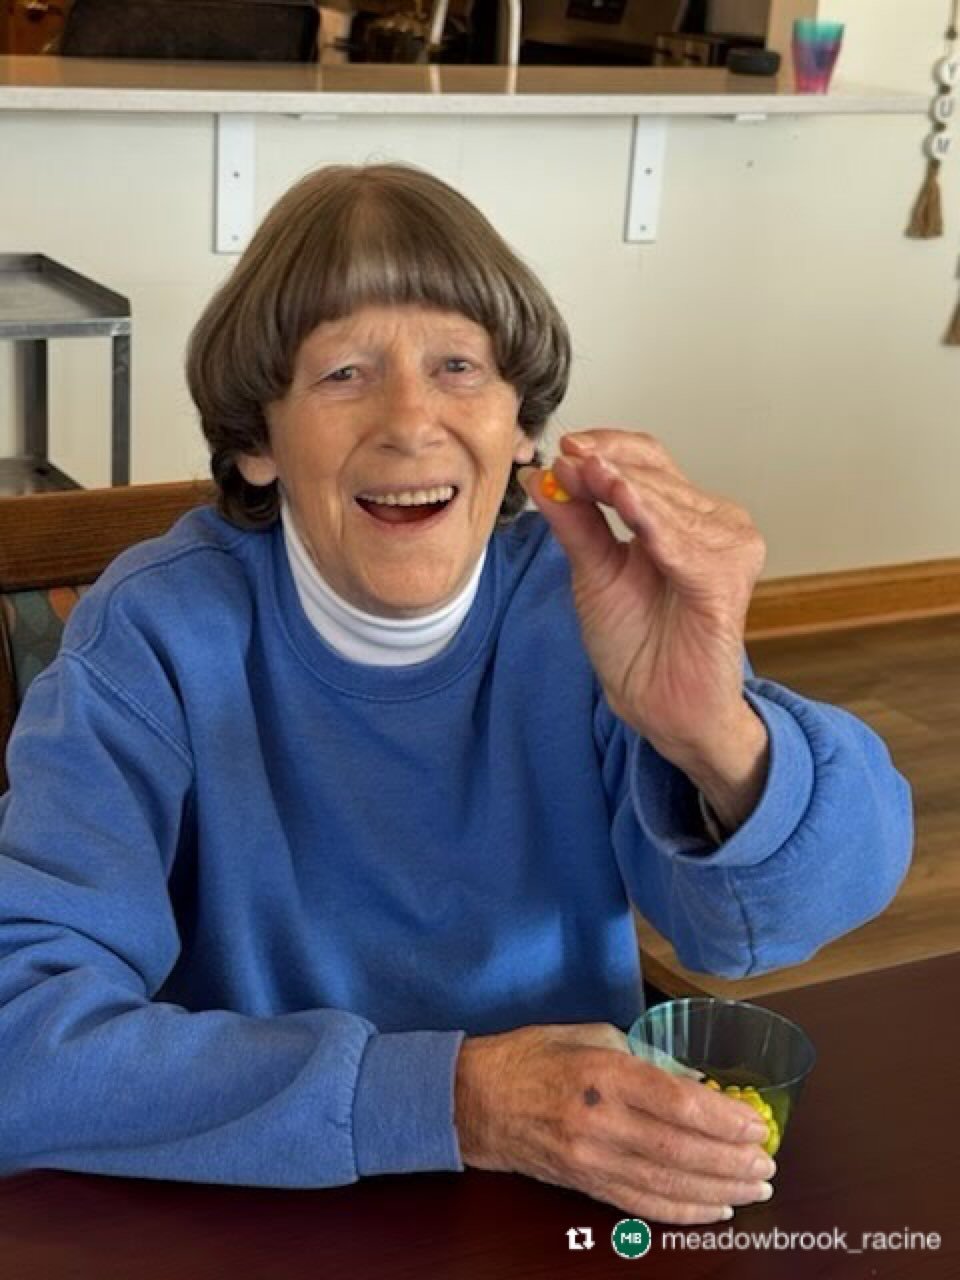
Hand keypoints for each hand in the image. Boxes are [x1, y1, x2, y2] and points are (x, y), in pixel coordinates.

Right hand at [454, 1023, 776, 1223]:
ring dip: (718, 1190)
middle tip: (768, 1163)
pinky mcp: (584, 1184)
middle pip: (681, 1150)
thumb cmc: (531, 1056)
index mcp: (604, 1073)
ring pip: (667, 1183)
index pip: (679, 1104)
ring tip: (754, 1188)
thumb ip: (644, 1057)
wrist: (474, 1099)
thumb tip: (693, 1084)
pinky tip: (713, 1210)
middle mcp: (600, 1121)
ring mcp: (591, 1159)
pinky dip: (682, 1211)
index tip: (757, 1123)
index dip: (725, 1119)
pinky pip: (641, 1205)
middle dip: (732, 1161)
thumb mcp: (588, 1034)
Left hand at [519, 431, 768, 825]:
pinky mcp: (727, 580)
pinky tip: (623, 501)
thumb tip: (541, 477)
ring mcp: (727, 548)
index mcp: (681, 516)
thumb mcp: (593, 571)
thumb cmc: (635, 643)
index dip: (607, 447)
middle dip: (607, 464)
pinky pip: (684, 544)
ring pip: (667, 503)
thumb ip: (575, 523)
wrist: (658, 704)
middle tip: (567, 459)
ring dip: (624, 487)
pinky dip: (652, 521)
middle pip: (657, 475)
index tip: (564, 448)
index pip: (648, 460)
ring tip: (587, 474)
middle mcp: (713, 523)